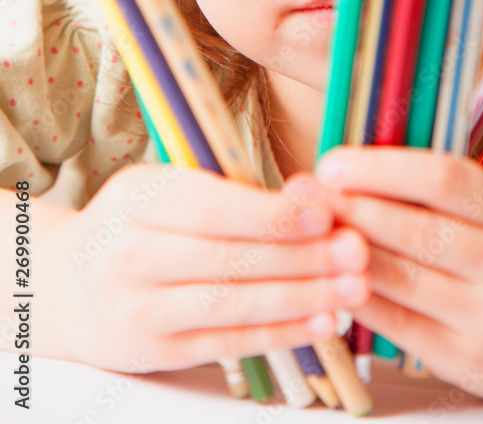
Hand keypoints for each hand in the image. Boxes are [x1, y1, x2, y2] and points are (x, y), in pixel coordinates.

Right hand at [30, 164, 369, 371]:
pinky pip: (229, 342)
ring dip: (301, 297)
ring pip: (233, 305)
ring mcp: (139, 309)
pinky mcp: (156, 350)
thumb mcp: (167, 188)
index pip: (212, 208)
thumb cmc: (138, 224)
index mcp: (137, 199)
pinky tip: (321, 321)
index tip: (325, 214)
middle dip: (301, 257)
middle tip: (357, 251)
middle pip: (228, 260)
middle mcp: (129, 255)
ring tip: (353, 288)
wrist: (68, 286)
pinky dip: (280, 333)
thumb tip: (310, 195)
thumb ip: (232, 191)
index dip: (272, 215)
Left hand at [295, 146, 482, 401]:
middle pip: (418, 231)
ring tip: (308, 233)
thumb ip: (439, 194)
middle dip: (353, 209)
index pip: (447, 179)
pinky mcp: (470, 362)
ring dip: (346, 253)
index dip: (385, 168)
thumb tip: (354, 166)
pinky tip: (329, 280)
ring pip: (403, 280)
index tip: (334, 162)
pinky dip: (359, 299)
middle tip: (304, 195)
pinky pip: (400, 326)